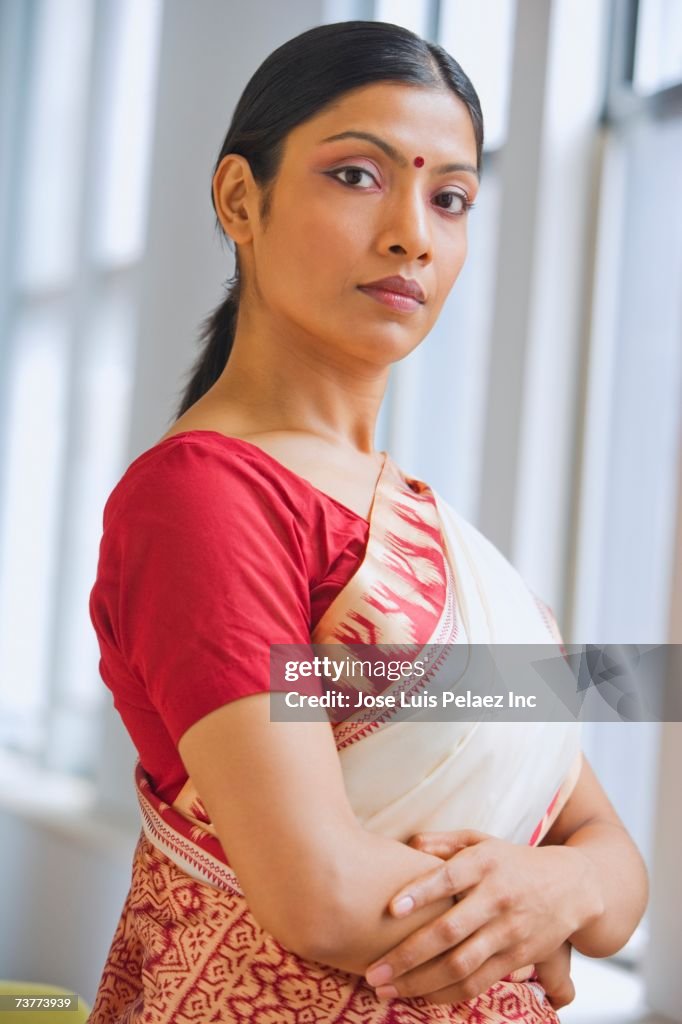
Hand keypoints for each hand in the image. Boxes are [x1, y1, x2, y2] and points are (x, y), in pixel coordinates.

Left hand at [364, 829, 594, 1004]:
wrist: (574, 887)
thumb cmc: (513, 861)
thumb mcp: (483, 841)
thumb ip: (446, 842)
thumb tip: (410, 844)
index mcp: (486, 863)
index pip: (449, 877)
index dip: (420, 893)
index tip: (390, 908)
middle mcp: (497, 898)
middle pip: (449, 932)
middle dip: (408, 955)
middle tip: (373, 971)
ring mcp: (508, 932)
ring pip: (461, 965)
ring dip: (420, 982)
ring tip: (386, 989)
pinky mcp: (517, 958)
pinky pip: (478, 982)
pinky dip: (447, 994)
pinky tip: (419, 997)